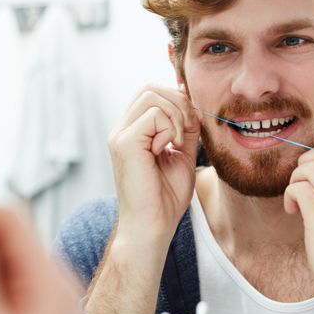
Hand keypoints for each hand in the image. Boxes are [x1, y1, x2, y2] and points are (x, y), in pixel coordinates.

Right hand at [107, 85, 200, 245]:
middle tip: (186, 131)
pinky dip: (170, 128)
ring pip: (152, 95)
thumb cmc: (165, 198)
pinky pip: (154, 115)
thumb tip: (192, 105)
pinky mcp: (124, 142)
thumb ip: (185, 130)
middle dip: (178, 102)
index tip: (190, 125)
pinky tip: (169, 149)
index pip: (151, 93)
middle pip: (150, 88)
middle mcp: (122, 129)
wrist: (153, 226)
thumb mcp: (182, 155)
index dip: (176, 100)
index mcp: (133, 131)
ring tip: (178, 142)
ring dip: (176, 115)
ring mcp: (120, 135)